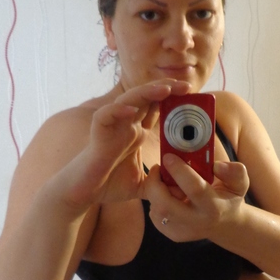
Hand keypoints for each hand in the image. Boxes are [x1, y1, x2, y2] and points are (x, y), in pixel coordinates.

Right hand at [59, 80, 190, 208]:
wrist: (85, 193)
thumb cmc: (109, 185)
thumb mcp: (142, 185)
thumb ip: (160, 184)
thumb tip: (181, 190)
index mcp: (136, 132)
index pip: (157, 108)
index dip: (174, 99)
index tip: (193, 96)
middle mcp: (126, 124)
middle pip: (148, 97)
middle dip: (167, 88)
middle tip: (186, 86)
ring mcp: (112, 126)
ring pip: (130, 99)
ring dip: (147, 92)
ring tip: (166, 89)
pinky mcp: (98, 132)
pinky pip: (106, 115)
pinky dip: (118, 110)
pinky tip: (132, 111)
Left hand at [144, 155, 249, 241]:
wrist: (224, 224)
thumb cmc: (228, 198)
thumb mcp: (239, 183)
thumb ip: (234, 171)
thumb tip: (216, 166)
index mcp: (214, 207)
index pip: (194, 188)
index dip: (178, 170)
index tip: (168, 156)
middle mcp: (197, 222)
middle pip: (165, 204)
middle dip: (155, 183)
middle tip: (158, 169)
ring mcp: (183, 231)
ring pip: (157, 210)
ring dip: (156, 193)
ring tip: (168, 184)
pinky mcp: (173, 234)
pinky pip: (154, 215)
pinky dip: (156, 202)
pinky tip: (168, 197)